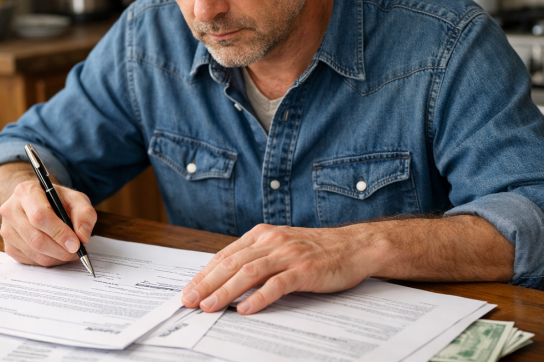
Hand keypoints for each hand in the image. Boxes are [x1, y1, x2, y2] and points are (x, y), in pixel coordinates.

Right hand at [0, 180, 96, 266]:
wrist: (35, 203)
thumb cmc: (56, 200)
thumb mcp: (75, 198)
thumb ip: (84, 213)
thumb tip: (82, 236)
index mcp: (26, 192)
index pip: (40, 216)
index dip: (59, 233)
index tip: (76, 243)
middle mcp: (11, 210)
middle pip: (35, 239)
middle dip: (60, 250)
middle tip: (77, 252)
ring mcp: (6, 229)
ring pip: (33, 252)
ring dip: (56, 257)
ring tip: (70, 252)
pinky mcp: (8, 245)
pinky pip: (29, 260)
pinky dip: (47, 260)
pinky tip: (57, 252)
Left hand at [181, 223, 378, 314]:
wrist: (354, 246)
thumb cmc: (317, 250)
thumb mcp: (281, 246)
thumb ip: (257, 257)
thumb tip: (226, 279)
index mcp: (262, 234)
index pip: (225, 255)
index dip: (204, 274)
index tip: (189, 289)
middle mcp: (272, 241)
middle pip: (232, 263)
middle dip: (207, 283)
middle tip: (189, 300)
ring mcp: (288, 255)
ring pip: (249, 272)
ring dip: (226, 291)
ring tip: (209, 306)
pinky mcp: (304, 270)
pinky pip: (277, 285)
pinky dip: (259, 298)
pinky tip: (245, 309)